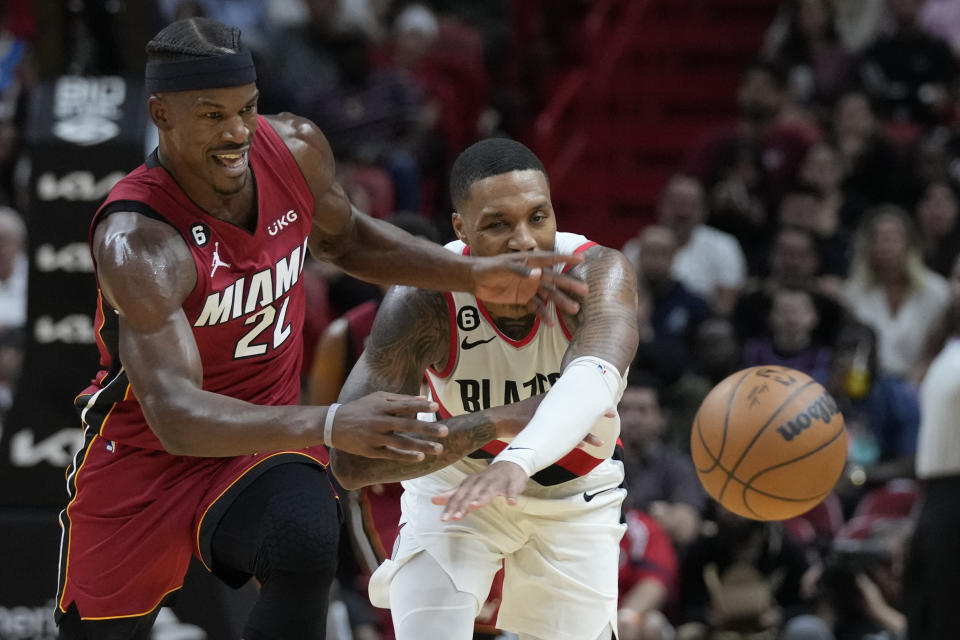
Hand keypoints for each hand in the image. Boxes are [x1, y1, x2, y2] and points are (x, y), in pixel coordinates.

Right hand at [331, 391, 448, 460]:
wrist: (333, 424)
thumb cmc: (360, 408)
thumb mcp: (378, 398)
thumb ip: (401, 399)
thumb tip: (424, 397)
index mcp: (381, 406)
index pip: (405, 405)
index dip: (421, 406)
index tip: (437, 406)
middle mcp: (379, 421)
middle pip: (407, 425)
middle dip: (427, 428)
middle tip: (445, 431)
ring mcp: (375, 437)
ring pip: (402, 442)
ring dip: (421, 446)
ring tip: (438, 449)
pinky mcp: (370, 451)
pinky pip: (391, 454)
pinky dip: (406, 456)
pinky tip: (420, 458)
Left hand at [432, 460, 527, 520]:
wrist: (510, 465)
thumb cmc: (487, 479)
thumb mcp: (469, 485)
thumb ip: (453, 494)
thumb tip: (434, 500)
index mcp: (470, 483)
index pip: (458, 496)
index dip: (451, 507)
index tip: (443, 519)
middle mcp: (481, 482)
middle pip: (471, 495)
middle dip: (462, 506)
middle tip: (455, 517)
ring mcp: (496, 483)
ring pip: (488, 491)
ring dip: (481, 499)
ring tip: (474, 506)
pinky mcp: (511, 483)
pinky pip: (512, 490)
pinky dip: (511, 495)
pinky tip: (511, 503)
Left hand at [471, 252, 587, 316]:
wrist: (474, 279)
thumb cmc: (488, 268)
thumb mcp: (502, 268)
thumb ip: (520, 271)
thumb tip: (538, 274)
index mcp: (530, 261)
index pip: (551, 259)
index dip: (566, 258)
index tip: (581, 259)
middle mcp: (533, 273)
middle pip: (554, 279)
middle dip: (569, 285)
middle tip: (585, 291)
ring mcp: (529, 286)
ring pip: (549, 294)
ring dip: (560, 301)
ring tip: (573, 310)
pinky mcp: (523, 297)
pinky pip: (536, 306)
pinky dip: (544, 314)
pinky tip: (551, 323)